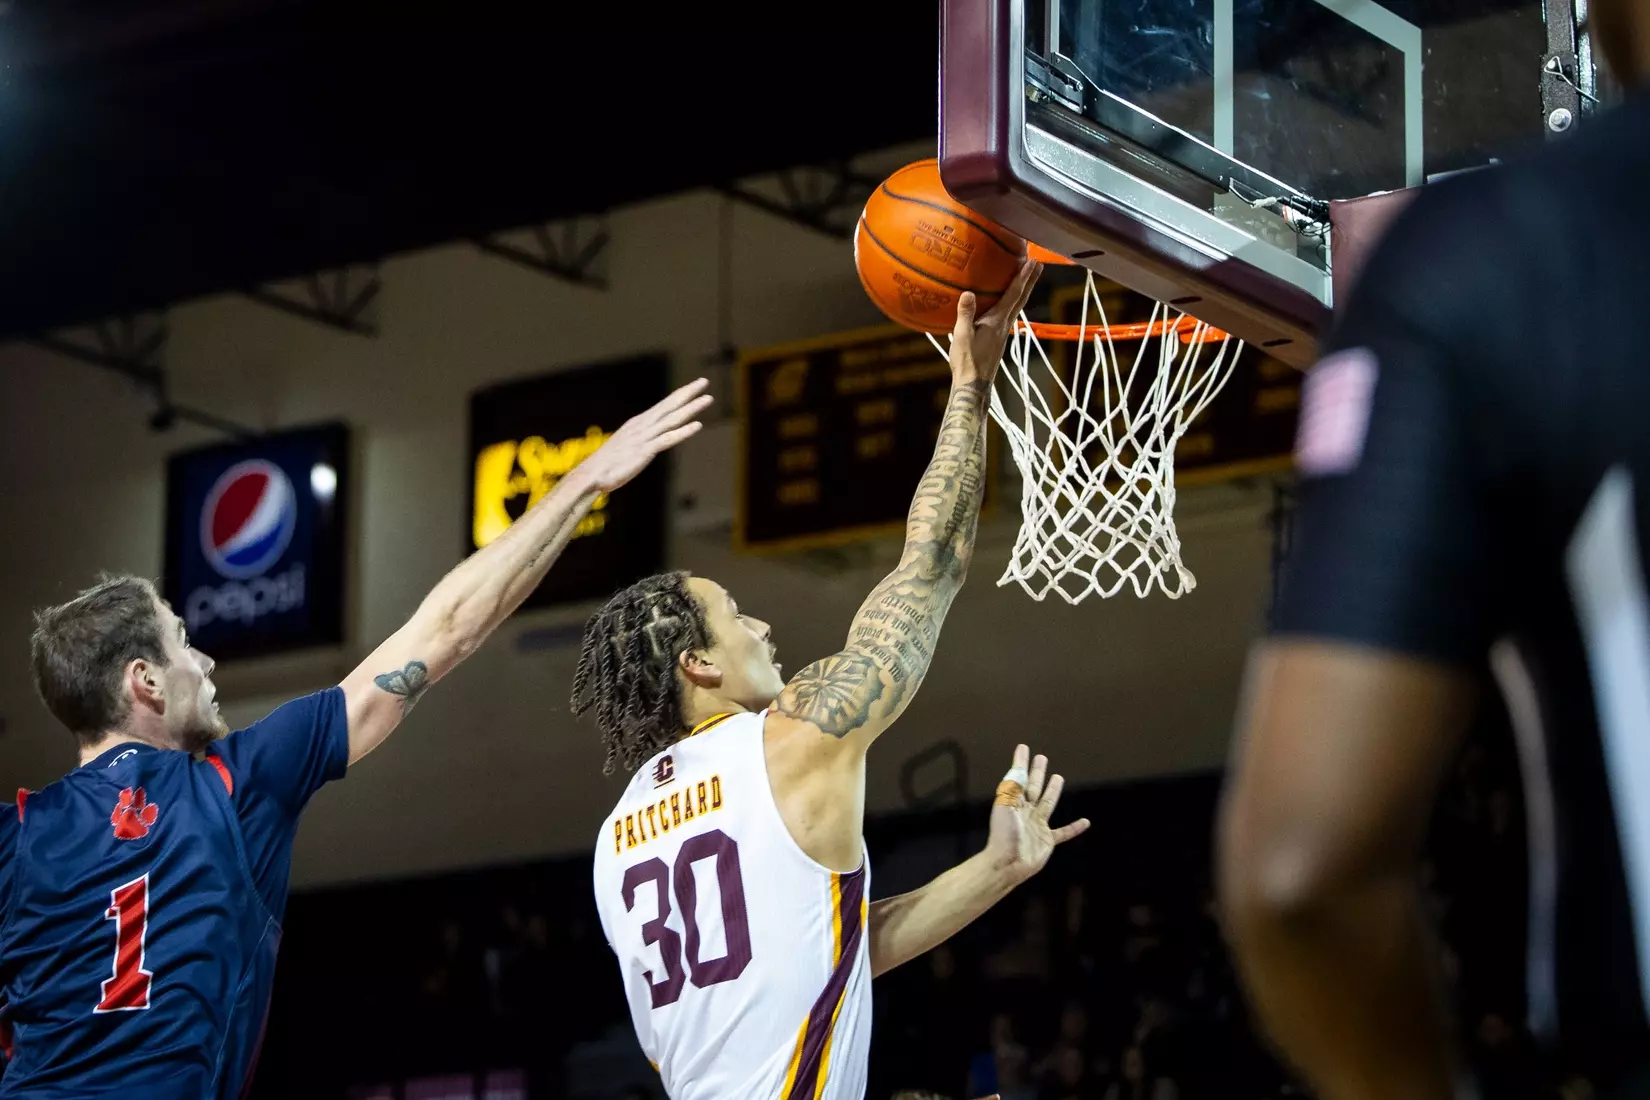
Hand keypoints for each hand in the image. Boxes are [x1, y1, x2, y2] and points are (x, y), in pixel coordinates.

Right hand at [576, 378, 713, 492]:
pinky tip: (698, 426)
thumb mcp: (625, 446)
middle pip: (669, 405)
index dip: (679, 394)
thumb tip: (644, 440)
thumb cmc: (607, 464)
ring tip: (708, 398)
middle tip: (704, 381)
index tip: (693, 386)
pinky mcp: (645, 452)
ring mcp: (644, 438)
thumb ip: (638, 441)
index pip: (663, 405)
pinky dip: (683, 432)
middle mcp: (642, 426)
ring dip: (691, 408)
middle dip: (688, 392)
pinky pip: (667, 439)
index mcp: (638, 423)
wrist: (591, 475)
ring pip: (672, 419)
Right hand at [949, 258, 1041, 386]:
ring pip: (1017, 306)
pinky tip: (1006, 302)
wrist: (974, 384)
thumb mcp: (962, 336)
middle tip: (1038, 264)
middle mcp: (1005, 325)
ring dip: (1023, 291)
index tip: (1033, 262)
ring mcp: (1003, 332)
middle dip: (1029, 280)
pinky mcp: (998, 338)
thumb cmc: (967, 361)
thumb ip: (965, 314)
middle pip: (1021, 299)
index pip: (1014, 295)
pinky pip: (1009, 314)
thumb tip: (968, 292)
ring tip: (1026, 278)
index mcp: (997, 321)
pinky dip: (1012, 302)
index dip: (1023, 277)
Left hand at [983, 743, 1089, 882]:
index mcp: (1014, 801)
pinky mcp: (1047, 840)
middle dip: (1037, 772)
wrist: (1007, 863)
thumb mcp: (1006, 805)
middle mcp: (1026, 811)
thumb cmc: (1004, 834)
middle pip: (1034, 787)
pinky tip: (1085, 822)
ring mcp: (1037, 825)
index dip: (1022, 762)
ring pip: (1048, 803)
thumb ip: (1013, 787)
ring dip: (1053, 791)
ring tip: (1058, 778)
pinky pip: (1063, 832)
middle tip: (1042, 758)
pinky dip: (1074, 828)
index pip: (1020, 777)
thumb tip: (1018, 767)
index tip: (1024, 748)